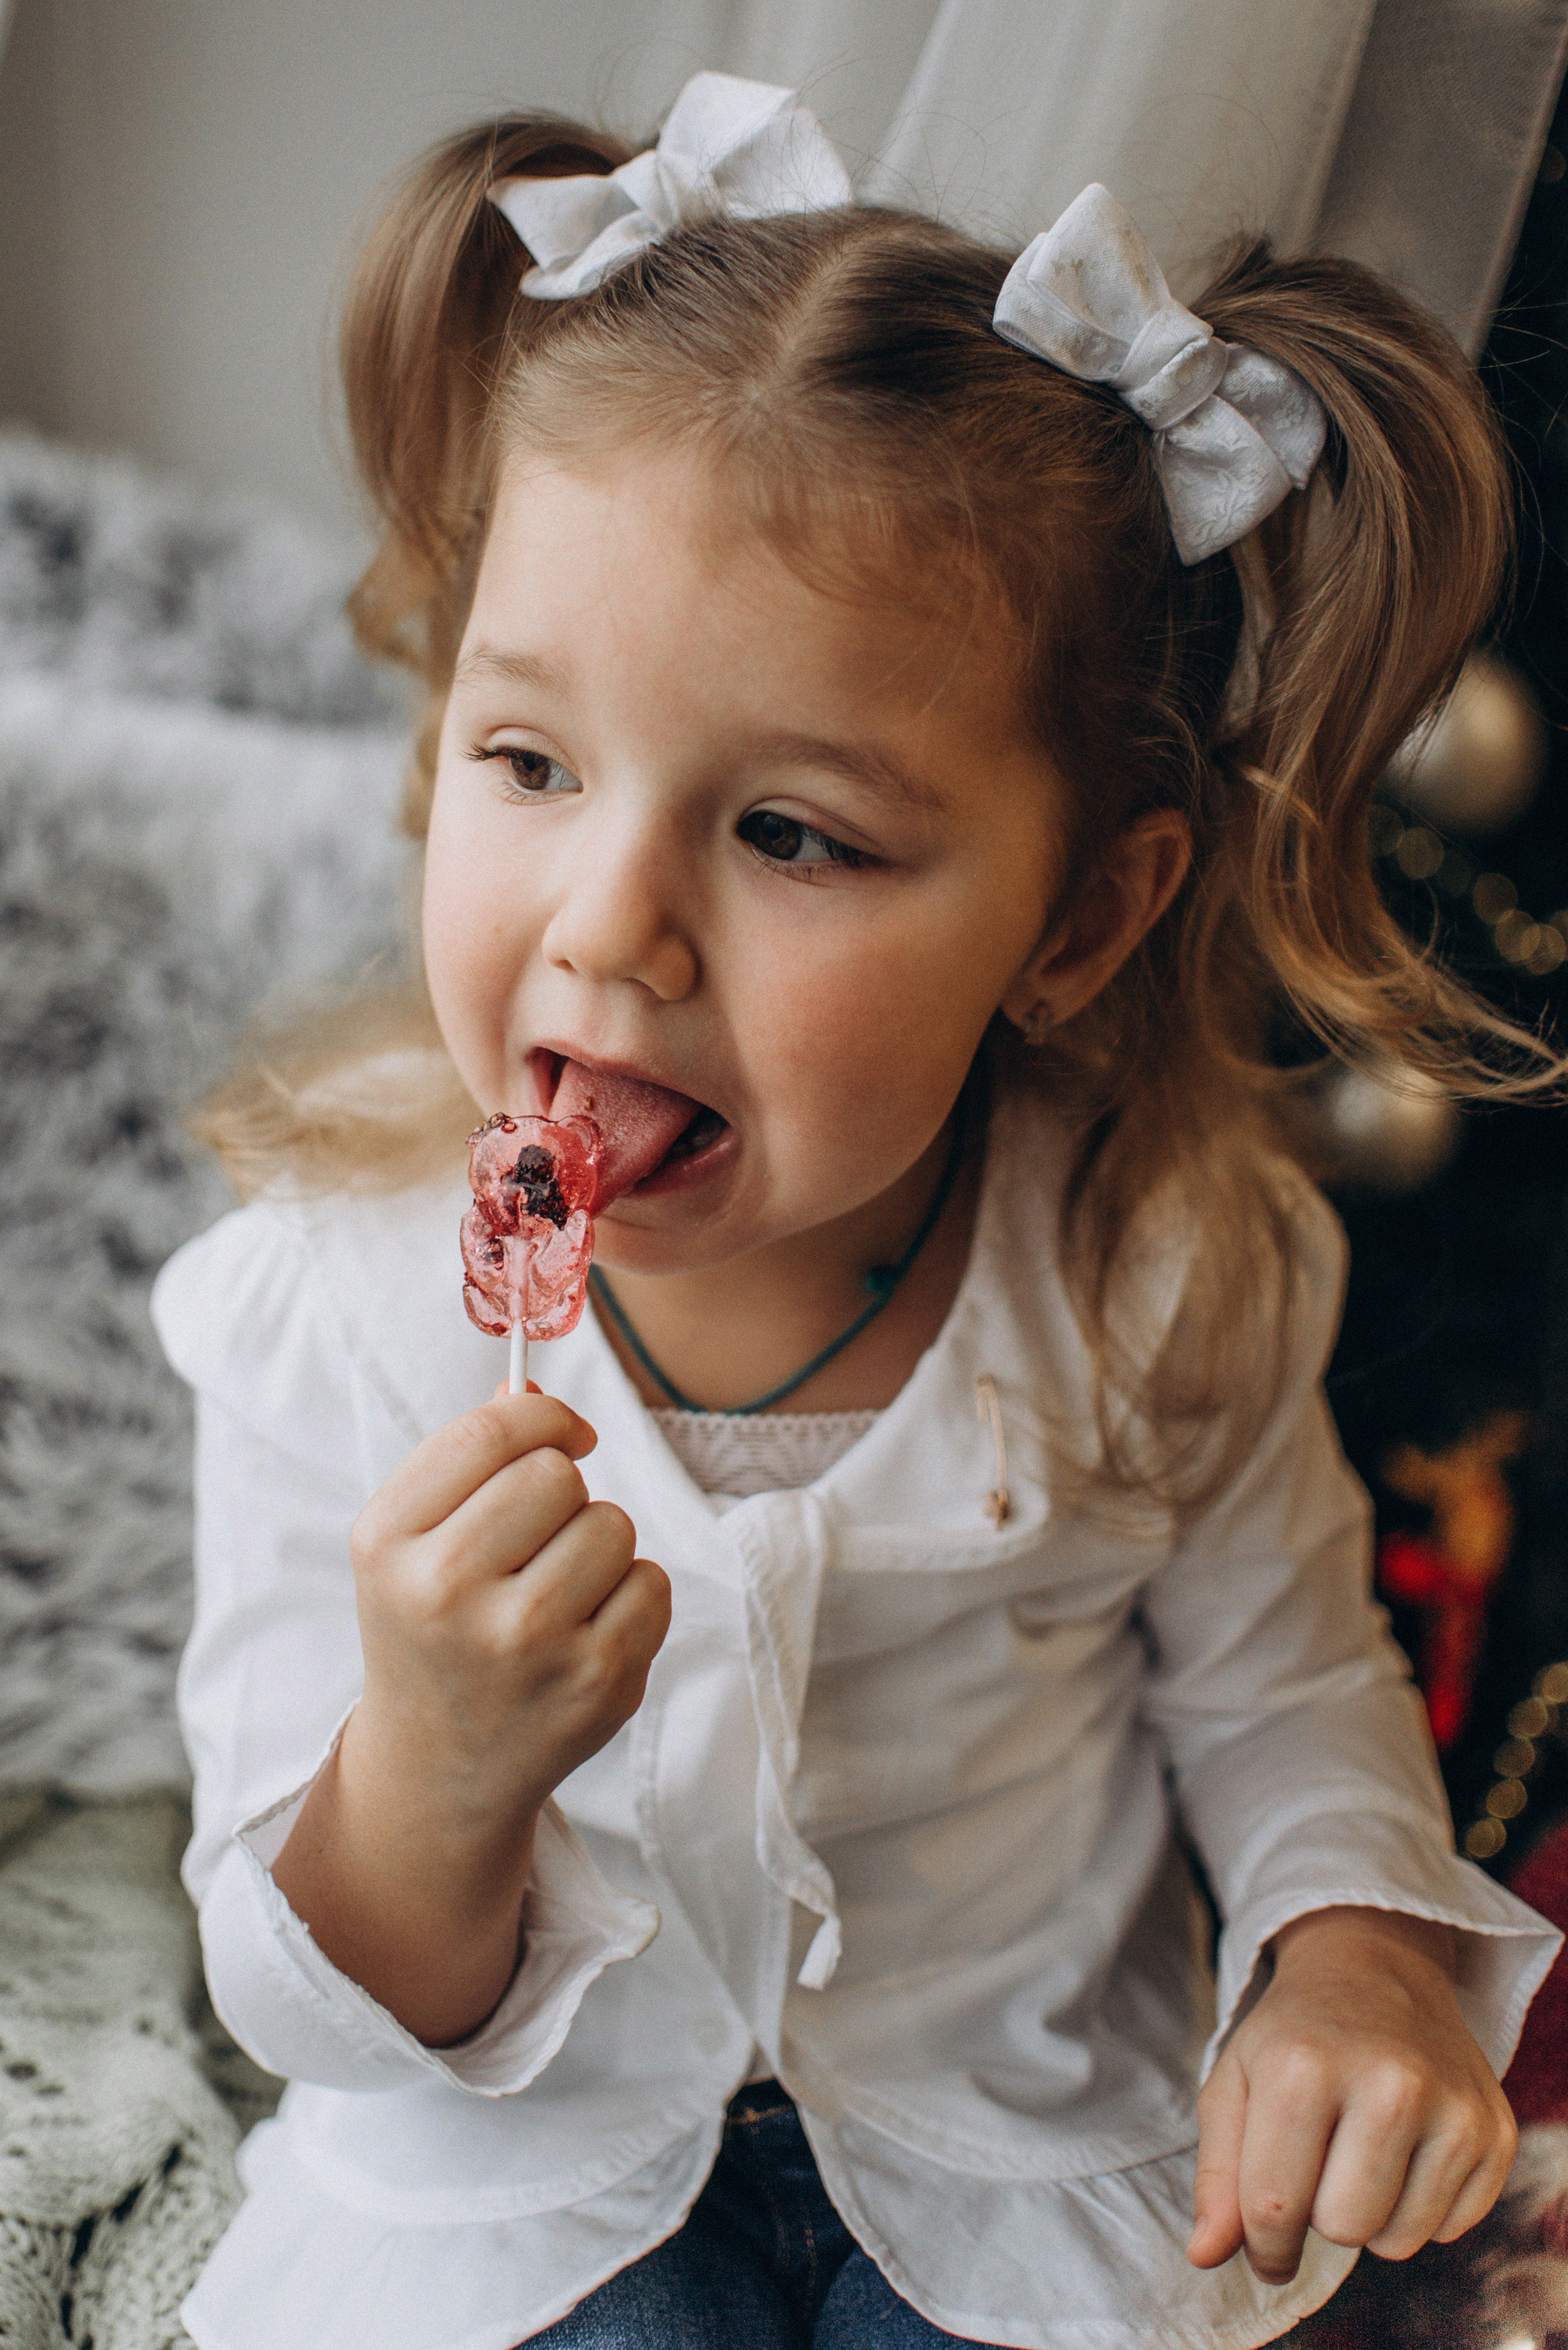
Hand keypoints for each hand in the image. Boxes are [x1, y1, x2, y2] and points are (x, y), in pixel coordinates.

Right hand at [348, 1385, 669, 1831]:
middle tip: (539, 1540)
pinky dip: (632, 1595)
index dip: (543, 1415)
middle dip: (563, 1492)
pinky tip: (587, 1629)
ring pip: (612, 1525)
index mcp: (390, 1544)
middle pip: (556, 1476)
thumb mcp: (408, 1540)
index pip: (489, 1432)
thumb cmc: (430, 1628)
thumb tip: (531, 1386)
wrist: (440, 1765)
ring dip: (599, 1544)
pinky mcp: (596, 1683)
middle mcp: (449, 1594)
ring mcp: (528, 1644)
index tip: (565, 1433)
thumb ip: (466, 1457)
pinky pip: (652, 1583)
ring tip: (558, 1590)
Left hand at [1187, 1906, 1516, 2284]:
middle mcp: (1388, 2082)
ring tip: (1360, 2152)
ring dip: (1371, 2215)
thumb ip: (1217, 2175)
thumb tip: (1205, 2256)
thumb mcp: (1235, 2083)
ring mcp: (1451, 2105)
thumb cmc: (1293, 2034)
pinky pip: (1451, 2230)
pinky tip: (1406, 2149)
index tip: (1263, 2246)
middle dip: (1320, 2214)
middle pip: (1343, 2230)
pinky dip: (1421, 2207)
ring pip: (1398, 2240)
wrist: (1374, 1968)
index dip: (1263, 2246)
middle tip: (1320, 2159)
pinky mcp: (1494, 2129)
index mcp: (1304, 2067)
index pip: (1274, 2208)